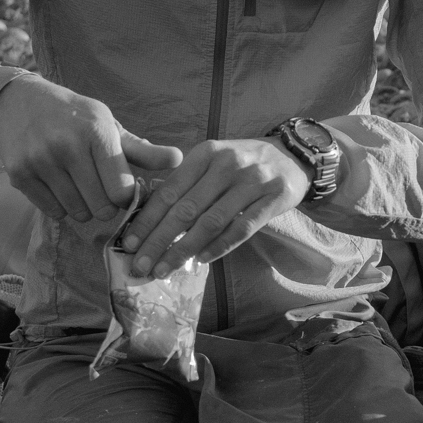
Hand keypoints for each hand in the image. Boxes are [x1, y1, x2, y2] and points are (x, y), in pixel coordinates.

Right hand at [0, 78, 181, 223]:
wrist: (18, 102)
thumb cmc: (74, 116)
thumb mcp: (108, 125)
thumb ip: (142, 150)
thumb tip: (179, 159)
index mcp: (96, 132)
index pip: (122, 191)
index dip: (126, 197)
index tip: (122, 189)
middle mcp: (67, 146)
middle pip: (101, 208)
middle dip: (105, 206)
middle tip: (99, 189)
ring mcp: (40, 161)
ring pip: (77, 214)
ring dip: (83, 208)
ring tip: (78, 185)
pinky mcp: (19, 175)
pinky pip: (53, 212)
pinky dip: (60, 207)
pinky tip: (57, 185)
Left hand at [122, 137, 310, 275]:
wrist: (293, 155)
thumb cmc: (244, 163)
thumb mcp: (213, 161)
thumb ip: (187, 183)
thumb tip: (151, 220)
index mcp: (205, 154)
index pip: (169, 190)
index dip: (147, 219)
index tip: (129, 244)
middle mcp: (227, 164)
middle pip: (186, 209)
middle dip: (159, 241)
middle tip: (141, 265)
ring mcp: (252, 181)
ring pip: (211, 222)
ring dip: (184, 249)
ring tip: (166, 269)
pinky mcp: (273, 198)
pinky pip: (242, 228)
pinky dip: (220, 246)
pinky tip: (202, 260)